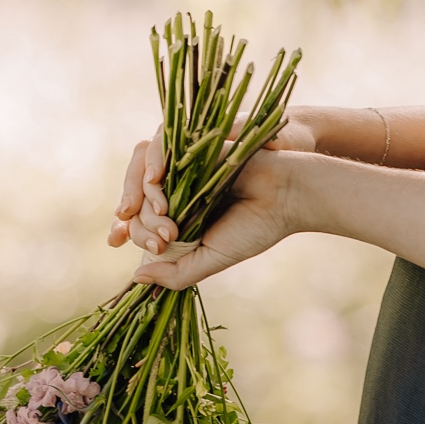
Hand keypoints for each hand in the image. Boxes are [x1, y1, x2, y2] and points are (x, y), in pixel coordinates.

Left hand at [131, 150, 295, 290]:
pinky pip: (156, 150)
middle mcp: (180, 194)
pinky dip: (151, 166)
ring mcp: (185, 169)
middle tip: (169, 236)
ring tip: (166, 214)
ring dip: (144, 200)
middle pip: (137, 205)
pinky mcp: (192, 145)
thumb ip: (177, 273)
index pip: (142, 226)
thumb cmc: (255, 228)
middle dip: (143, 225)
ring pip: (142, 179)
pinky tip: (157, 182)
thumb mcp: (212, 259)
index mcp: (182, 220)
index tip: (160, 248)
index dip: (138, 236)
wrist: (288, 195)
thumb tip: (137, 278)